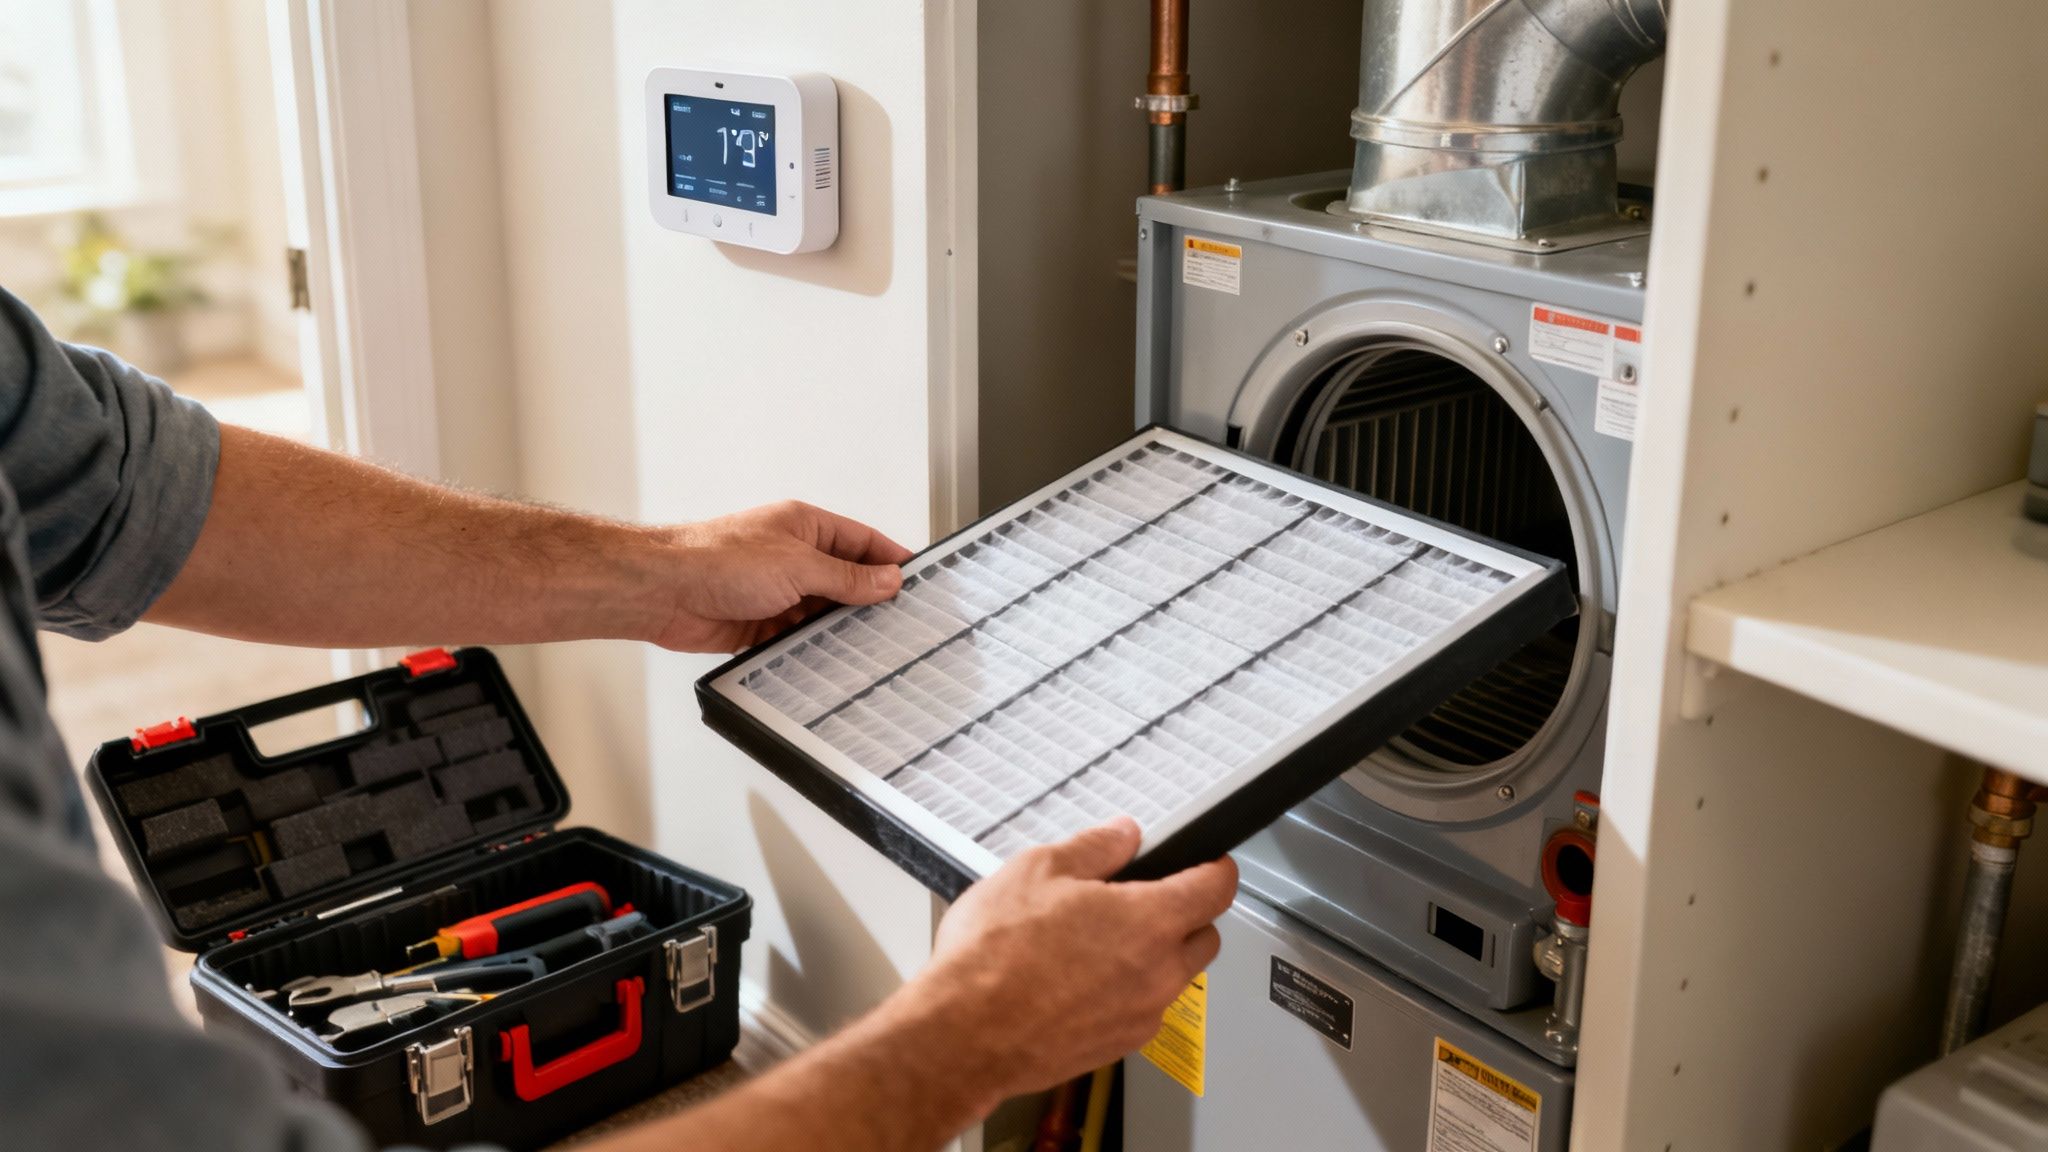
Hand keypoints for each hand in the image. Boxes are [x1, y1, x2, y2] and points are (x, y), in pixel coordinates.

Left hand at [654, 501, 913, 651]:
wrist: (663, 591)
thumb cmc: (716, 559)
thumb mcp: (798, 565)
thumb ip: (846, 577)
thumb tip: (886, 580)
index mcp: (805, 527)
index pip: (862, 542)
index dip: (891, 561)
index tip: (918, 582)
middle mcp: (792, 557)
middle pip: (845, 580)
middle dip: (869, 600)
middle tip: (901, 622)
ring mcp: (776, 591)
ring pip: (823, 613)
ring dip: (840, 628)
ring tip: (871, 647)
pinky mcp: (761, 624)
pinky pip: (798, 639)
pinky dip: (812, 649)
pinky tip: (830, 661)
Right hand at [914, 819, 1237, 1109]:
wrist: (963, 1036)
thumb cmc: (994, 957)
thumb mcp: (1037, 869)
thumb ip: (1094, 848)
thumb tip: (1123, 835)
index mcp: (1149, 920)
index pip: (1217, 888)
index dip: (1216, 868)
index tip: (1208, 862)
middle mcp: (1158, 972)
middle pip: (1206, 937)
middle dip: (1188, 915)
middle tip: (1145, 900)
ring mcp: (1141, 1014)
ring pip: (1174, 978)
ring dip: (1156, 957)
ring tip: (1100, 943)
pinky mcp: (1119, 1046)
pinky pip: (1144, 1011)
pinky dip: (1128, 993)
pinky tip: (1082, 981)